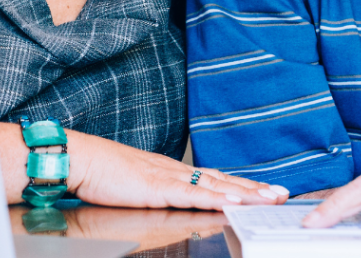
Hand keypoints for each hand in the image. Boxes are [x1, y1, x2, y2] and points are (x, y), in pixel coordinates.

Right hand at [65, 131, 287, 209]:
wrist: (78, 158)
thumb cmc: (98, 170)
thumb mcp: (133, 182)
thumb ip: (153, 190)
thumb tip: (165, 198)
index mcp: (169, 170)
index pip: (213, 178)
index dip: (240, 184)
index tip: (263, 189)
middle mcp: (174, 171)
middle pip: (223, 180)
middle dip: (255, 188)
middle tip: (282, 194)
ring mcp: (168, 178)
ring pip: (216, 186)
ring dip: (246, 193)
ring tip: (270, 198)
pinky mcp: (157, 188)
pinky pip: (193, 195)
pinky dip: (217, 199)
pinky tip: (235, 203)